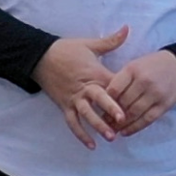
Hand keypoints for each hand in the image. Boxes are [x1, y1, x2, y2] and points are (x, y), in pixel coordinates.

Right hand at [32, 25, 128, 149]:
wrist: (40, 57)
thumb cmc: (66, 50)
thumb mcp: (89, 44)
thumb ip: (111, 41)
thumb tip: (127, 29)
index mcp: (93, 72)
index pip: (112, 84)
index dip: (123, 93)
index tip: (136, 100)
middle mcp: (84, 87)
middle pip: (99, 100)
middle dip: (110, 110)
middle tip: (122, 121)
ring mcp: (73, 98)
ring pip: (86, 114)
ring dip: (97, 126)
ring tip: (110, 137)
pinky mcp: (64, 106)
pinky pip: (72, 123)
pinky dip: (81, 135)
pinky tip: (92, 146)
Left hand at [108, 50, 175, 137]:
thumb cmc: (152, 66)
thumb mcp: (135, 65)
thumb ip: (121, 80)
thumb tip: (106, 100)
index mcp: (133, 69)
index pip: (114, 89)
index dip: (105, 101)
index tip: (99, 109)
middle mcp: (144, 82)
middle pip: (123, 103)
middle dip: (112, 115)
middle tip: (103, 123)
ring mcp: (155, 94)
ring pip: (134, 113)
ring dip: (121, 124)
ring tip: (112, 130)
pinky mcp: (164, 105)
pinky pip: (147, 119)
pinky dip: (135, 127)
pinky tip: (126, 132)